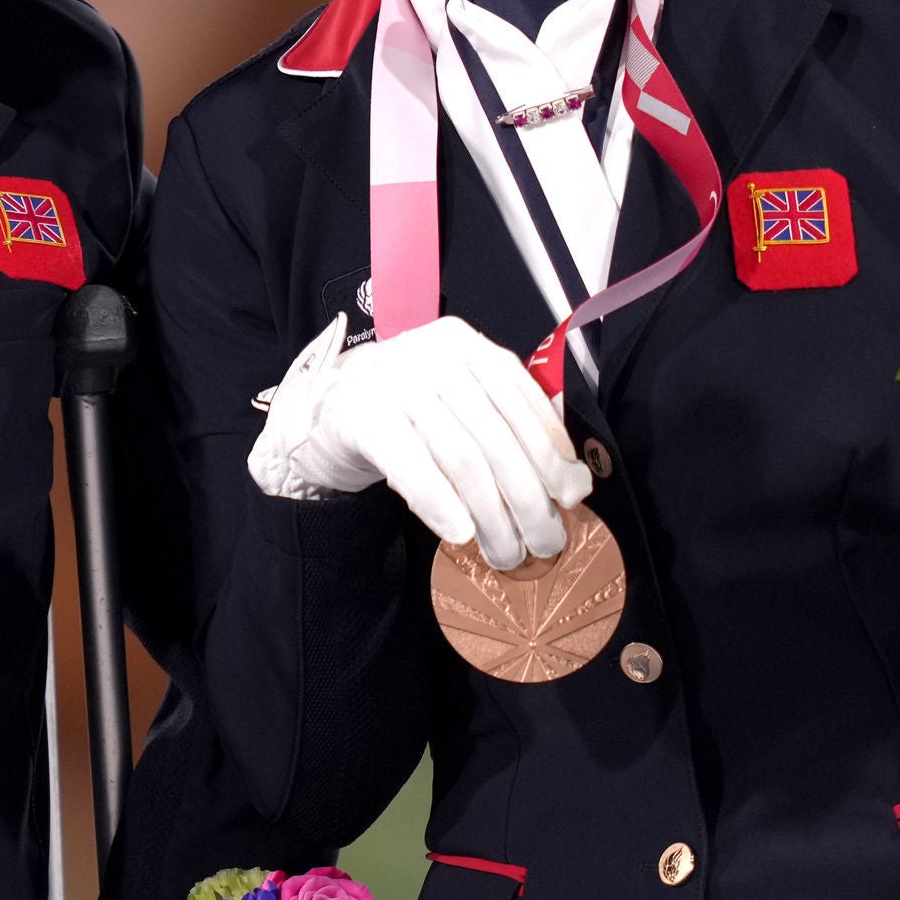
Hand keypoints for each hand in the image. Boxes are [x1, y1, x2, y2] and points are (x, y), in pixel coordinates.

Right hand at [247, 314, 590, 569]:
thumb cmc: (407, 416)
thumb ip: (509, 427)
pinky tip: (460, 533)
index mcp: (466, 346)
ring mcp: (393, 382)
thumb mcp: (459, 404)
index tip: (573, 497)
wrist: (324, 412)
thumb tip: (575, 484)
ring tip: (508, 552)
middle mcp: (433, 355)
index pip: (523, 401)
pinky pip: (411, 467)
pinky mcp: (360, 416)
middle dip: (530, 498)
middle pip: (497, 437)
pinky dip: (441, 503)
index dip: (554, 453)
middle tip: (547, 542)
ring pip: (462, 458)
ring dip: (492, 515)